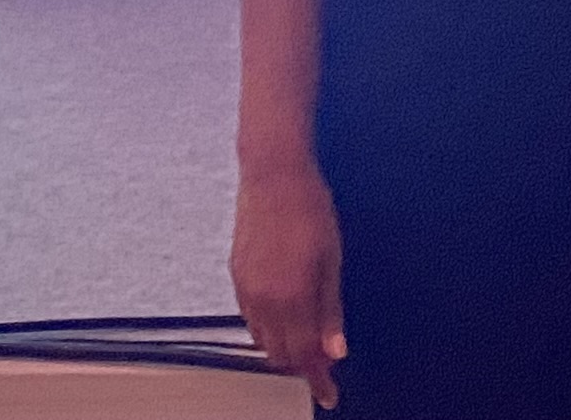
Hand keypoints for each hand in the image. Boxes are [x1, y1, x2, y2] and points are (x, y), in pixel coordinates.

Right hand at [231, 153, 348, 404]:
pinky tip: (286, 314)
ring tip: (307, 335)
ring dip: (284, 345)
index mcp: (291, 297)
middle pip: (279, 354)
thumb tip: (334, 352)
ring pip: (262, 339)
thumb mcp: (331, 260)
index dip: (317, 379)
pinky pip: (250, 318)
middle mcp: (263, 300)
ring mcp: (245, 289)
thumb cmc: (311, 211)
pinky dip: (268, 326)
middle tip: (324, 360)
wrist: (273, 174)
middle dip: (301, 363)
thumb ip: (330, 310)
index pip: (304, 355)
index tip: (329, 396)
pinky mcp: (235, 276)